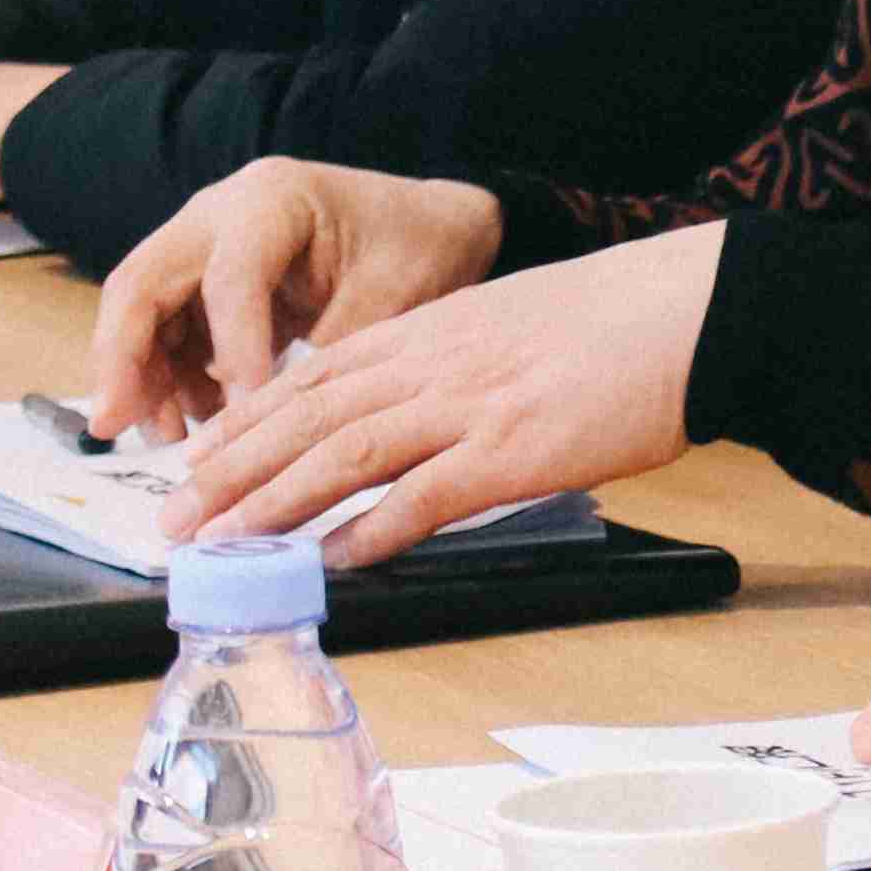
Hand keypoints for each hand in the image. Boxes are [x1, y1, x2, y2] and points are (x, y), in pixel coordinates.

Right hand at [85, 158, 506, 442]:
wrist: (424, 225)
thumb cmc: (416, 248)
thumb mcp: (395, 295)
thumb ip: (337, 350)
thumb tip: (282, 421)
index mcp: (272, 201)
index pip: (230, 279)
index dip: (233, 352)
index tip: (244, 417)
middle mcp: (219, 213)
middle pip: (142, 283)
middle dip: (122, 358)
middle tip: (110, 425)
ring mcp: (203, 245)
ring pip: (141, 312)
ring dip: (143, 378)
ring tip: (169, 438)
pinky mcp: (202, 282)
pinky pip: (165, 332)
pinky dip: (170, 379)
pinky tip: (196, 423)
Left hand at [166, 219, 715, 564]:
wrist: (696, 309)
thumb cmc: (620, 322)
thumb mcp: (513, 326)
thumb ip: (455, 366)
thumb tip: (420, 417)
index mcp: (433, 331)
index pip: (313, 377)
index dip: (247, 422)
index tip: (200, 459)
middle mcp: (435, 364)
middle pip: (307, 417)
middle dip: (232, 471)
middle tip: (175, 517)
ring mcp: (471, 406)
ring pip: (345, 455)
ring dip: (274, 504)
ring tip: (222, 544)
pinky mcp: (515, 449)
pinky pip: (427, 494)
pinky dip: (373, 528)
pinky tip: (333, 561)